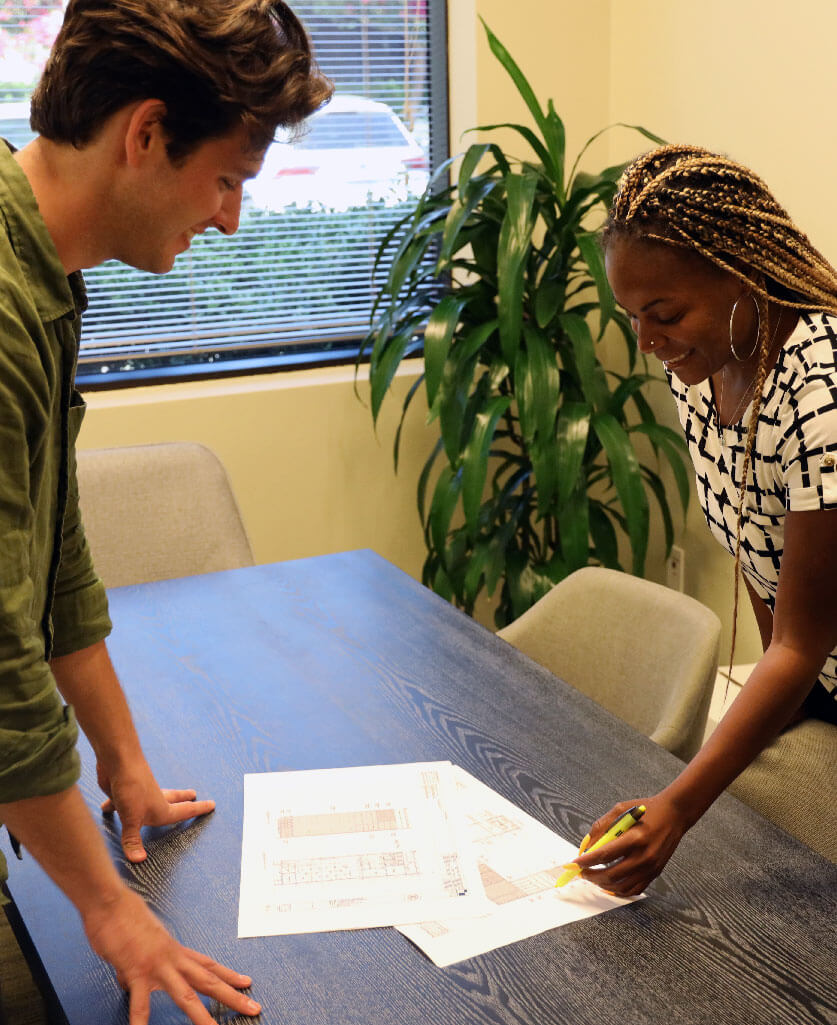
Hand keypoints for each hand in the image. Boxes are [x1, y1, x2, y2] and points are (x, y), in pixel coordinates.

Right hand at [84, 887, 259, 1024]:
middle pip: (208, 981)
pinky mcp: (137, 971)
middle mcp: (173, 958)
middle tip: (253, 1008)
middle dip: (232, 996)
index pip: (208, 965)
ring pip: (186, 995)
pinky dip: (140, 1021)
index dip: (229, 975)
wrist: (112, 902)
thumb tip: (131, 979)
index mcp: (175, 950)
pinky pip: (140, 1002)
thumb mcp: (143, 939)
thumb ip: (142, 963)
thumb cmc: (124, 916)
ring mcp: (157, 966)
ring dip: (201, 1016)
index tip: (246, 983)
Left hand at [97, 759, 215, 862]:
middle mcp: (152, 800)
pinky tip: (108, 809)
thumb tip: (139, 860)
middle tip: (193, 794)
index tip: (211, 804)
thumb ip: (133, 839)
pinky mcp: (121, 791)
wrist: (117, 760)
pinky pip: (121, 801)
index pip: (184, 811)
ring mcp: (137, 794)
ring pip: (148, 800)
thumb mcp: (132, 818)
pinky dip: (116, 805)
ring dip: (154, 801)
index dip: (198, 809)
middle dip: (182, 799)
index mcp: (161, 808)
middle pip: (171, 799)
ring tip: (156, 803)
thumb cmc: (131, 788)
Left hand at [572, 794, 687, 895]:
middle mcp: (644, 856)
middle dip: (591, 875)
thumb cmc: (647, 809)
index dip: (587, 861)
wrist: (674, 814)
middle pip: (611, 874)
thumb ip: (602, 826)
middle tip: (581, 872)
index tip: (574, 863)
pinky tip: (609, 885)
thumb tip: (587, 845)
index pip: (605, 855)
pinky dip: (620, 891)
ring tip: (592, 878)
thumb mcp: (621, 809)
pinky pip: (635, 889)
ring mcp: (651, 867)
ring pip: (621, 886)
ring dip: (603, 884)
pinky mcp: (655, 873)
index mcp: (635, 838)